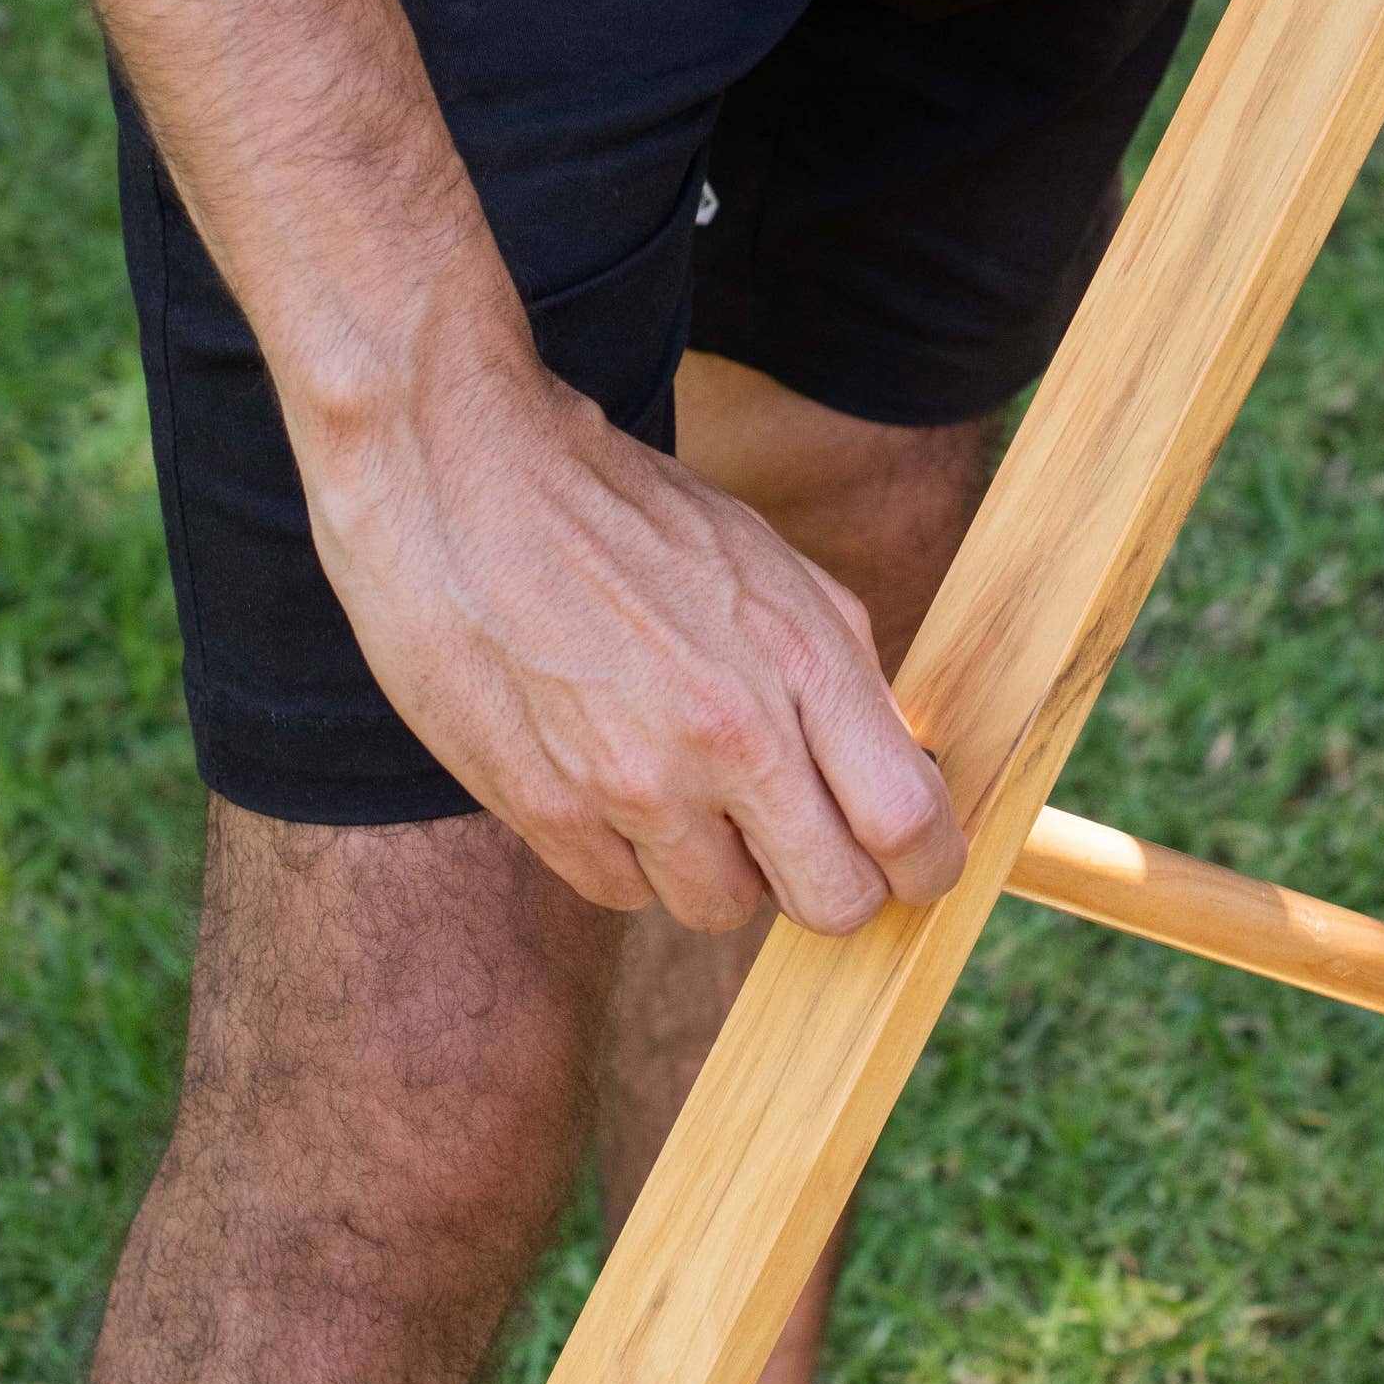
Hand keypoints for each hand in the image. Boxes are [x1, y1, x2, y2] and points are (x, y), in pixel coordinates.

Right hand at [300, 336, 966, 933]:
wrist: (459, 473)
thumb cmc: (620, 513)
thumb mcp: (767, 565)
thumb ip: (839, 673)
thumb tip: (899, 772)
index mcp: (800, 659)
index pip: (907, 824)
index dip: (924, 866)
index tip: (914, 869)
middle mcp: (728, 734)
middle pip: (833, 899)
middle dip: (831, 886)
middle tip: (802, 846)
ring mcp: (633, 784)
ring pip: (721, 910)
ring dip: (717, 866)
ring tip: (679, 781)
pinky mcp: (545, 812)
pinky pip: (622, 893)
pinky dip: (626, 856)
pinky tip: (602, 774)